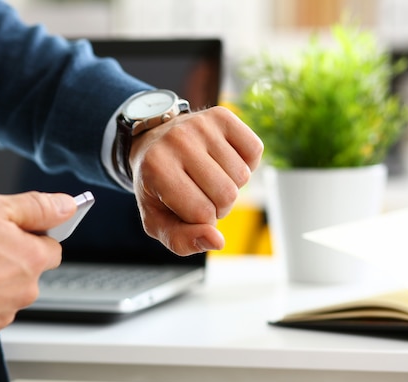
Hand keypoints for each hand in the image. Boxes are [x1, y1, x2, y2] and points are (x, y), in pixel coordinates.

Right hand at [0, 191, 76, 346]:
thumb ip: (36, 206)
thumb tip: (67, 205)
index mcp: (33, 259)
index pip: (51, 246)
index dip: (31, 235)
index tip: (11, 231)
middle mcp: (24, 292)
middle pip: (28, 271)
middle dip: (10, 259)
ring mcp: (2, 315)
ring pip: (6, 293)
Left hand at [129, 106, 262, 255]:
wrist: (152, 143)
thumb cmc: (157, 189)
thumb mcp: (157, 221)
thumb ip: (181, 241)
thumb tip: (218, 241)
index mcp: (156, 167)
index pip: (202, 213)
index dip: (201, 221)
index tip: (187, 209)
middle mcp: (177, 140)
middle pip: (226, 195)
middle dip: (218, 206)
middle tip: (199, 194)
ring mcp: (200, 124)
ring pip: (242, 176)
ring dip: (231, 186)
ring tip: (208, 177)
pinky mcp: (221, 115)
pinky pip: (255, 150)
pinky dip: (246, 163)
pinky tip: (223, 161)